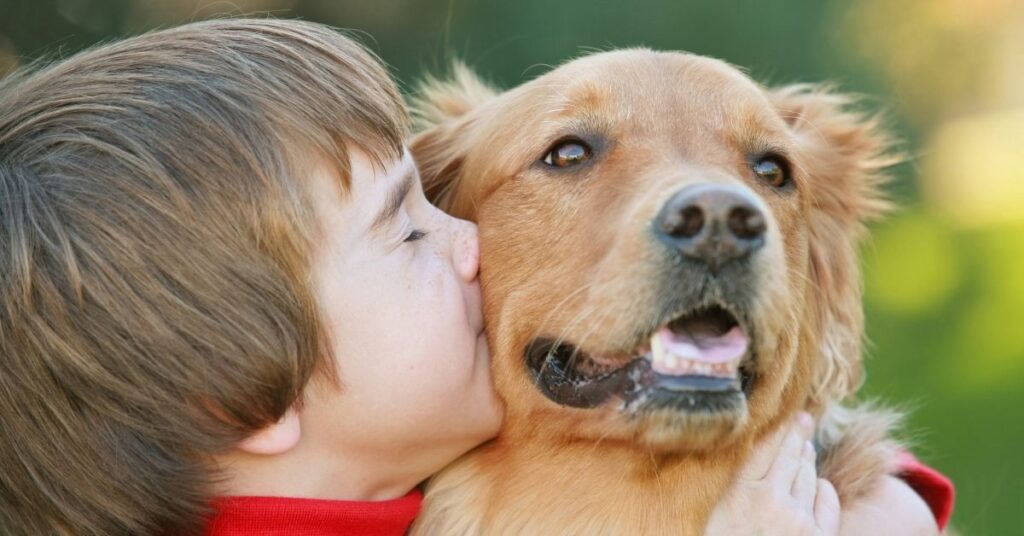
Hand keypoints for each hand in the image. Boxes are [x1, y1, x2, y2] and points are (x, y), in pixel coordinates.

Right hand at [705, 412, 839, 535]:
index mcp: (740, 492)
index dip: (776, 428)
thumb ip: (723, 487)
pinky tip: (819, 484)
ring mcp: (799, 519)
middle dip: (797, 434)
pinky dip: (823, 489)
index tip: (783, 413)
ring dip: (807, 461)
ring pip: (808, 476)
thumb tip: (734, 458)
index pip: (763, 447)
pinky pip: (827, 500)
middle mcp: (772, 499)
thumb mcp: (711, 513)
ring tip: (806, 449)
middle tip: (803, 418)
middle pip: (789, 456)